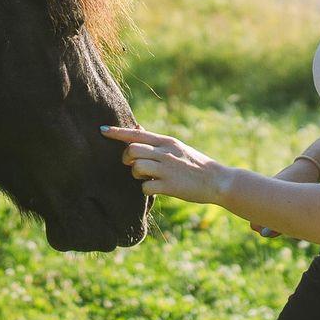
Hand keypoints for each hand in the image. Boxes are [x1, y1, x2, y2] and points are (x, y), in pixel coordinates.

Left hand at [100, 126, 233, 206]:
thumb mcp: (177, 147)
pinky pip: (145, 187)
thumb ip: (157, 142)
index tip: (102, 130)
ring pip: (136, 167)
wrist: (218, 180)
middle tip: (133, 165)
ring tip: (146, 177)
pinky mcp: (170, 186)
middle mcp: (165, 153)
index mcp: (166, 141)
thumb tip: (137, 129)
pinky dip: (146, 189)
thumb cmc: (194, 164)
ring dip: (136, 174)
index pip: (136, 134)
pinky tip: (156, 189)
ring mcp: (167, 169)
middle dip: (127, 158)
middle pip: (132, 150)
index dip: (117, 132)